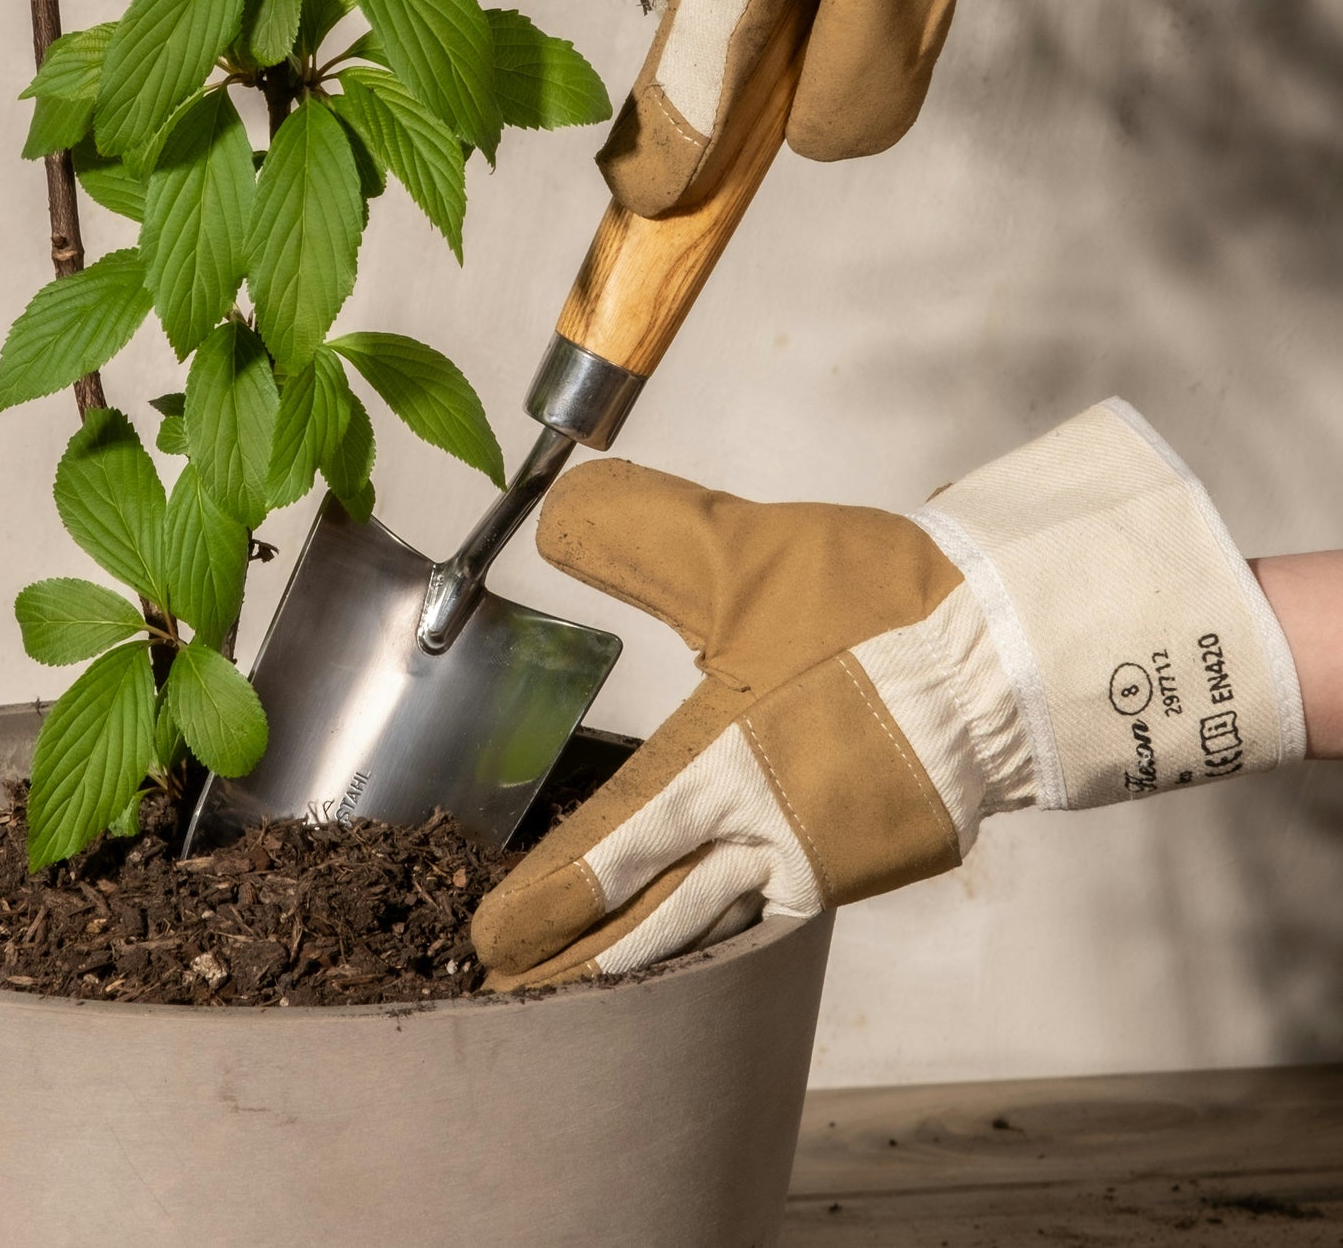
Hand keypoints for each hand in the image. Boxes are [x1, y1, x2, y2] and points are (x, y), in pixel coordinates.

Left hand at [473, 401, 1305, 988]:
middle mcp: (760, 830)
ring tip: (583, 984)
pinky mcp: (860, 861)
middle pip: (651, 909)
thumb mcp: (745, 556)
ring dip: (642, 954)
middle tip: (512, 983)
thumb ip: (644, 539)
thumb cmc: (875, 606)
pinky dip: (722, 935)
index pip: (615, 844)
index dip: (554, 893)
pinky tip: (699, 941)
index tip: (495, 935)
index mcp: (721, 763)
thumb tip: (559, 515)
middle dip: (578, 950)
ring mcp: (815, 856)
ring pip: (707, 920)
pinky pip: (769, 914)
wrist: (1004, 651)